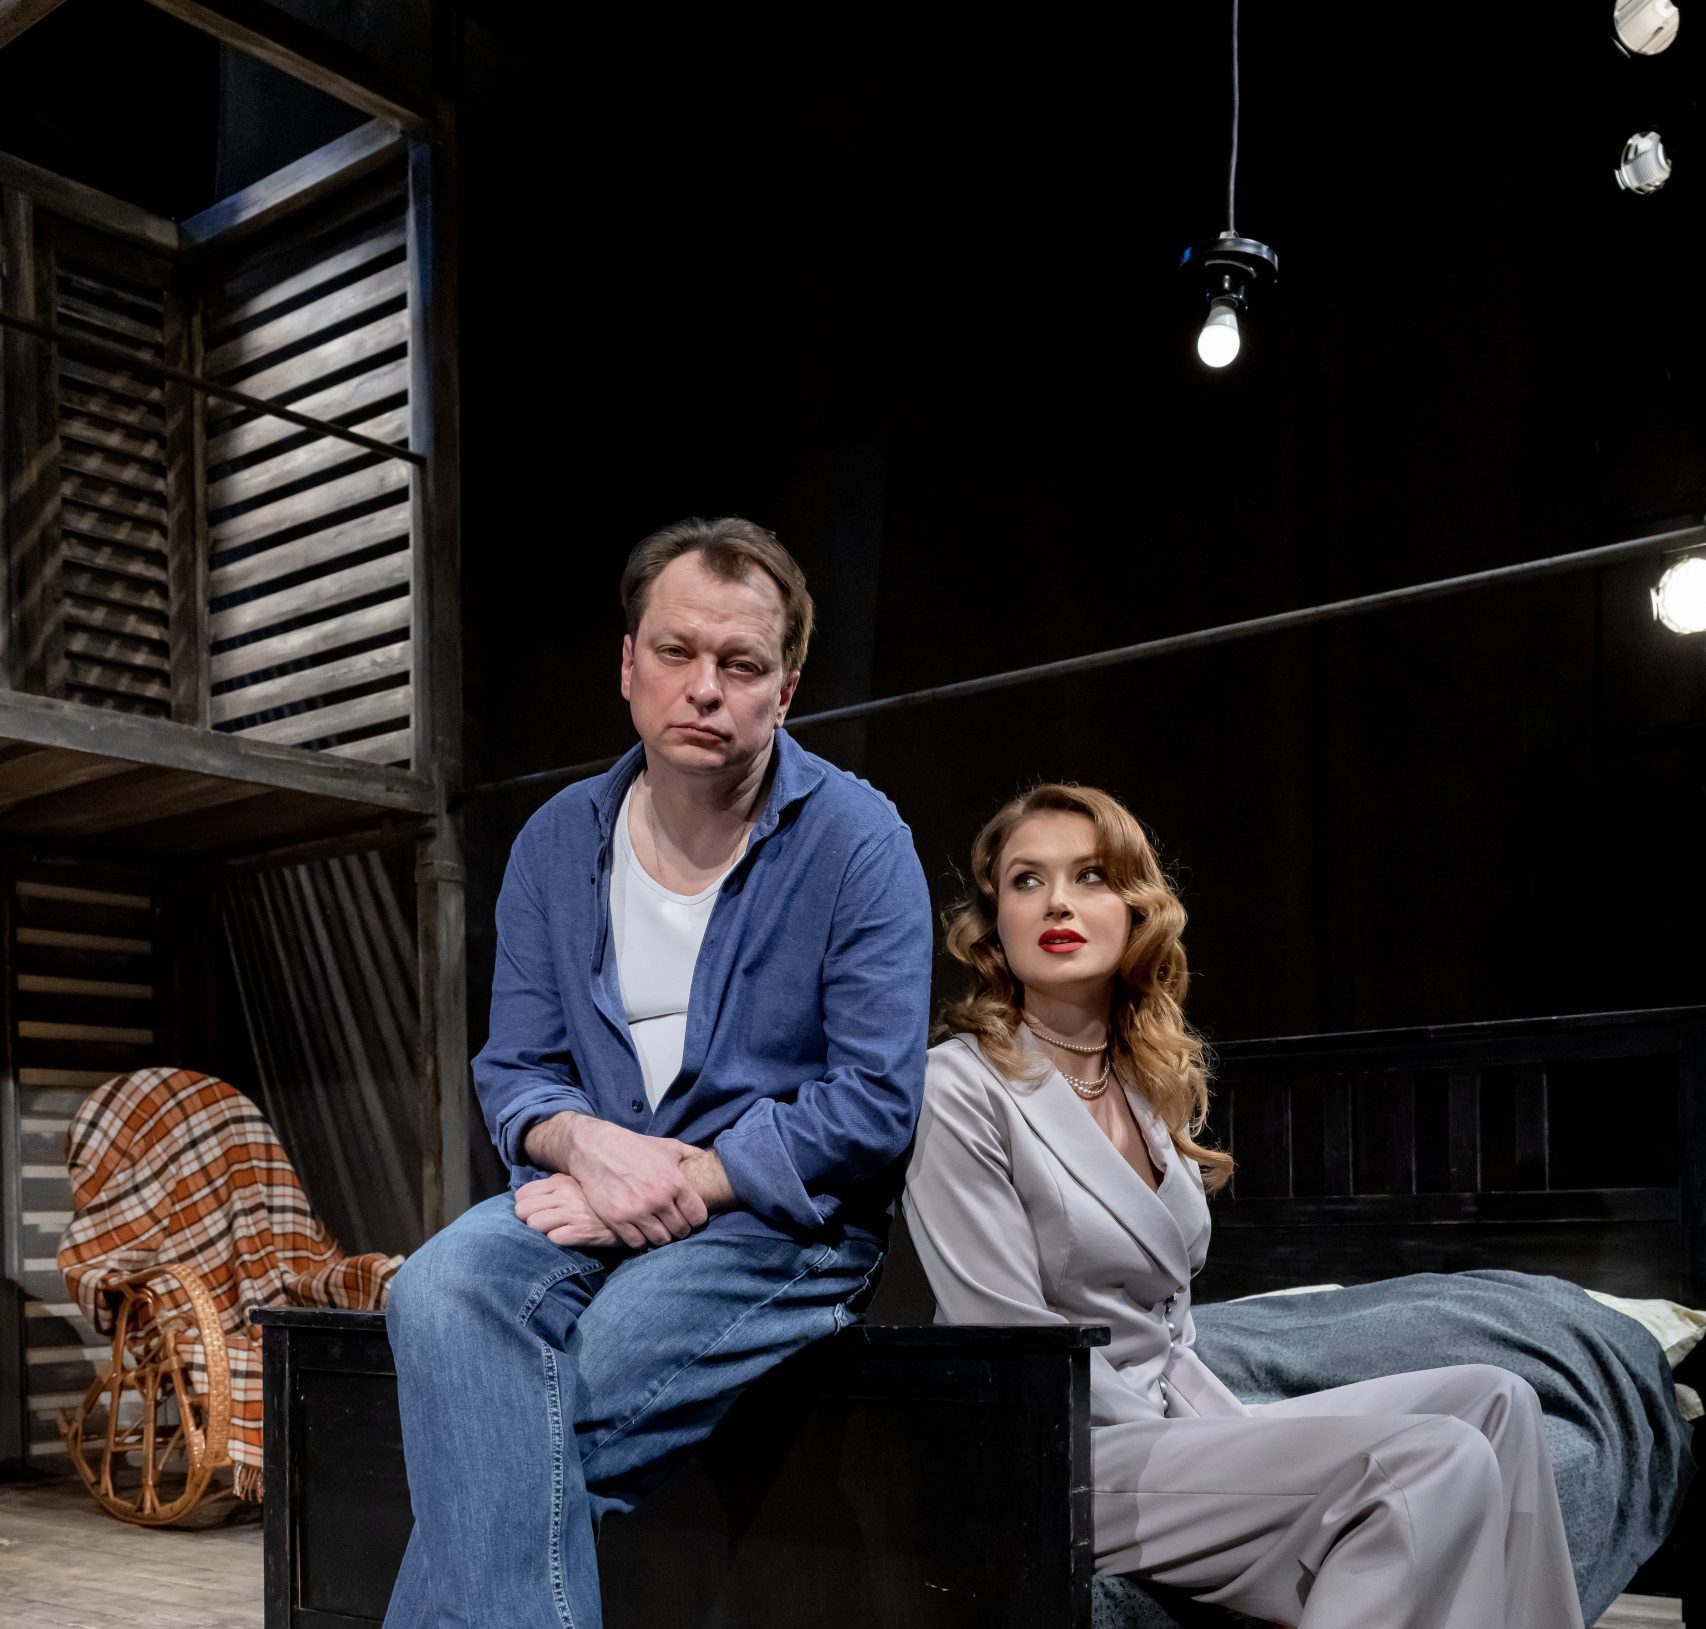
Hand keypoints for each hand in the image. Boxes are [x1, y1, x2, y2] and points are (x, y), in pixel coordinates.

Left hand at [515, 1173, 618, 1247]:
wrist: (630, 1211)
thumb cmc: (598, 1199)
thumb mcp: (577, 1183)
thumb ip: (555, 1185)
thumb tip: (531, 1194)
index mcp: (560, 1181)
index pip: (522, 1194)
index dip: (525, 1205)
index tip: (534, 1211)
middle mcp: (564, 1195)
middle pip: (523, 1210)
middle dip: (528, 1219)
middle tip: (540, 1223)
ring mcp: (573, 1213)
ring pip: (534, 1224)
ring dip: (540, 1231)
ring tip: (553, 1230)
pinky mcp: (583, 1231)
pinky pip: (554, 1238)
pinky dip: (556, 1240)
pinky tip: (566, 1237)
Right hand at [533, 1114, 708, 1248]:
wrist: (597, 1149)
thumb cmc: (636, 1147)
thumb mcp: (668, 1146)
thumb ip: (691, 1154)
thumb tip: (708, 1159)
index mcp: (675, 1182)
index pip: (698, 1216)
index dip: (696, 1219)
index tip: (690, 1218)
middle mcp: (659, 1199)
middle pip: (680, 1231)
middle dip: (680, 1229)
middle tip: (673, 1225)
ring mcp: (637, 1211)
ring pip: (660, 1240)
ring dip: (661, 1237)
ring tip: (658, 1229)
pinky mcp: (617, 1220)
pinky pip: (637, 1243)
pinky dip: (641, 1240)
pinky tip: (640, 1231)